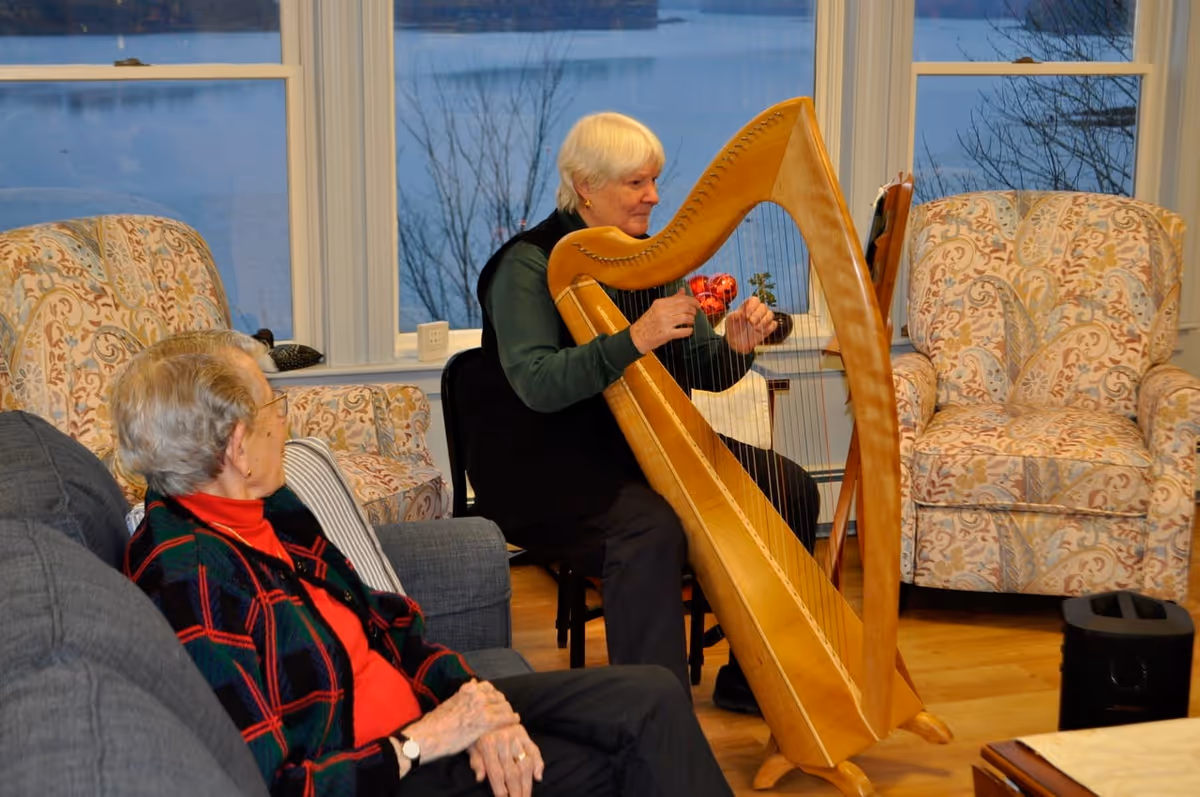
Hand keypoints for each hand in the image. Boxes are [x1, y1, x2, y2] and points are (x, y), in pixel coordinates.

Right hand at [401, 680, 519, 764]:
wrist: (428, 736)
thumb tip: (473, 683)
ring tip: (511, 716)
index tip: (496, 699)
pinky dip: (512, 719)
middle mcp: (476, 694)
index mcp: (467, 688)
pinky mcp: (485, 721)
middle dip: (502, 703)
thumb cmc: (435, 722)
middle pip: (497, 696)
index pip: (488, 686)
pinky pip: (504, 718)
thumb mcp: (449, 702)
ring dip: (508, 711)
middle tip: (505, 709)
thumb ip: (464, 694)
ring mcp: (481, 707)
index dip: (494, 694)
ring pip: (503, 706)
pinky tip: (516, 721)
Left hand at [468, 725, 543, 796]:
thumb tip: (480, 778)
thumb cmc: (474, 731)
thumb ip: (476, 761)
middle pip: (511, 772)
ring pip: (524, 764)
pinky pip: (534, 749)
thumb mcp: (469, 744)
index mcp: (487, 744)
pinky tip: (538, 777)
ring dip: (527, 784)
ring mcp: (515, 736)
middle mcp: (503, 740)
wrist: (483, 708)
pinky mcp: (523, 732)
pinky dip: (538, 764)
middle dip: (515, 791)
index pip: (496, 773)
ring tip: (526, 796)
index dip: (500, 789)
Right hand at [629, 288, 700, 353]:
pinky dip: (689, 330)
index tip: (697, 304)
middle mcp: (662, 311)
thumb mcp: (657, 307)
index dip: (693, 301)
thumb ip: (671, 299)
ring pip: (686, 318)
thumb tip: (682, 290)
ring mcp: (664, 323)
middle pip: (685, 307)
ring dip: (692, 320)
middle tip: (694, 313)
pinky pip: (683, 331)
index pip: (681, 298)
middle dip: (693, 310)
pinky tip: (689, 330)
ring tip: (691, 322)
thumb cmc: (647, 322)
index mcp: (660, 303)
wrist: (636, 337)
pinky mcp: (666, 334)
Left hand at [723, 295, 776, 353]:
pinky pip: (774, 324)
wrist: (736, 342)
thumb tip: (743, 312)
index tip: (746, 316)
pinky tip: (760, 332)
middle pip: (764, 306)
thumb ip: (736, 314)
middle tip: (751, 323)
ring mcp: (763, 319)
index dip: (752, 307)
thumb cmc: (732, 328)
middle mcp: (757, 311)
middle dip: (758, 315)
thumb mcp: (730, 320)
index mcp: (748, 306)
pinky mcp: (768, 328)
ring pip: (771, 314)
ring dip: (764, 321)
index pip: (755, 300)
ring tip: (755, 328)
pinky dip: (768, 328)